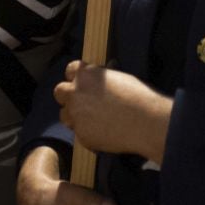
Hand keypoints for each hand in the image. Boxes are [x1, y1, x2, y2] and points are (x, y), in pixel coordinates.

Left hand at [55, 61, 173, 161]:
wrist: (145, 121)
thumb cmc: (137, 96)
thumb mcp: (119, 77)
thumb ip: (104, 76)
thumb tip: (105, 71)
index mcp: (85, 75)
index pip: (70, 69)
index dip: (77, 76)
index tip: (84, 82)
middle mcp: (75, 94)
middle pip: (59, 92)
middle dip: (68, 96)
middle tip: (83, 102)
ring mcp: (76, 115)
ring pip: (64, 115)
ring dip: (74, 116)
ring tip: (93, 120)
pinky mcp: (81, 136)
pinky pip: (79, 133)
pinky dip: (88, 133)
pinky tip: (104, 133)